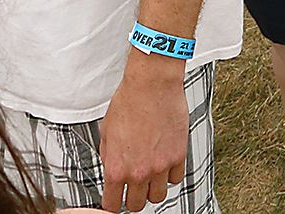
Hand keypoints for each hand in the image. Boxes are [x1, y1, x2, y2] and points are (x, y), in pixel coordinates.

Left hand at [99, 58, 187, 211]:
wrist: (152, 84)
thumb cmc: (129, 101)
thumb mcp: (106, 132)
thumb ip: (109, 156)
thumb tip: (112, 168)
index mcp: (116, 168)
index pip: (112, 204)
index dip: (112, 203)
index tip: (115, 199)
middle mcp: (138, 171)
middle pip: (136, 205)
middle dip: (132, 198)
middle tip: (133, 188)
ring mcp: (160, 166)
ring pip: (158, 196)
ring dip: (153, 189)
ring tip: (151, 176)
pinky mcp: (178, 156)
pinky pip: (176, 179)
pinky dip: (170, 175)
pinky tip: (165, 163)